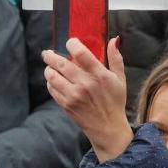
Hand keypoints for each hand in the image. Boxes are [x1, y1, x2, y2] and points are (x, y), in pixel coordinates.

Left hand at [44, 38, 132, 162]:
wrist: (108, 128)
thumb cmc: (115, 101)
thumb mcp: (120, 79)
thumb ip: (116, 58)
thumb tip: (114, 40)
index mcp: (100, 75)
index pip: (81, 54)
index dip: (72, 44)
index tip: (70, 42)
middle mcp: (85, 84)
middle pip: (61, 64)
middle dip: (51, 56)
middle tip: (48, 53)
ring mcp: (74, 95)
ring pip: (52, 76)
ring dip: (48, 69)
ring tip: (49, 66)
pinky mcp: (66, 105)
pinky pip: (52, 89)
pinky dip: (50, 83)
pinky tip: (53, 80)